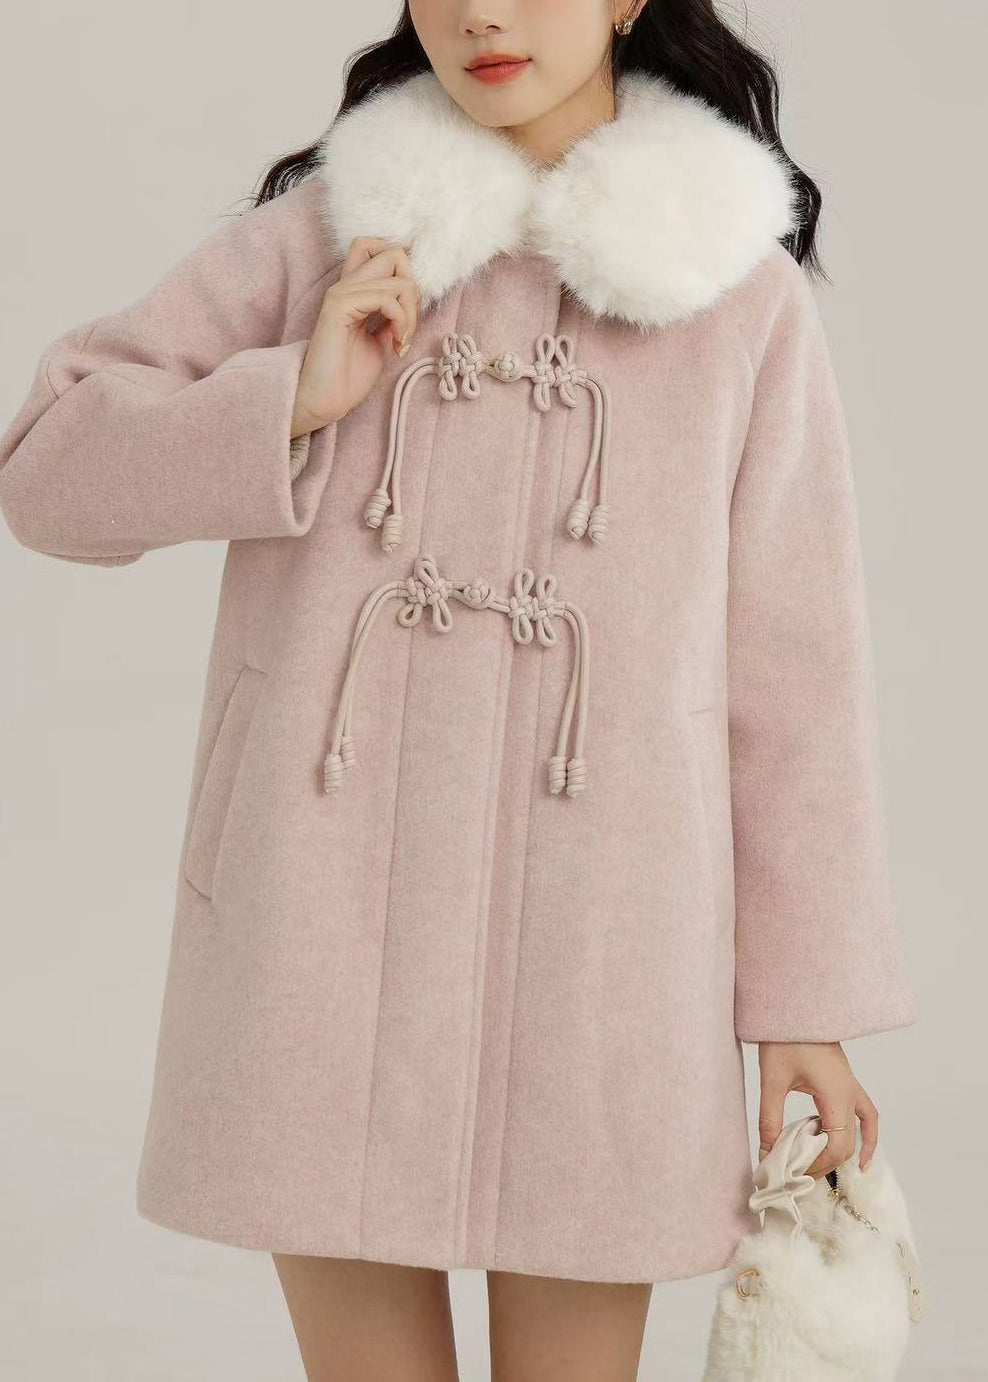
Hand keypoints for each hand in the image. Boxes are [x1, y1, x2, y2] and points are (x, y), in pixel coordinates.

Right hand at [290, 236, 420, 436]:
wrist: (326, 401)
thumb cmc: (349, 377)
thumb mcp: (380, 341)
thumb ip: (392, 317)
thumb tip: (413, 302)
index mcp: (354, 291)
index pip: (378, 247)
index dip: (404, 270)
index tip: (408, 308)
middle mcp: (346, 285)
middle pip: (394, 252)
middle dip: (414, 288)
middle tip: (408, 324)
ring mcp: (341, 293)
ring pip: (398, 278)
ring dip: (411, 313)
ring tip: (401, 341)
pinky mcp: (339, 306)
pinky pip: (386, 298)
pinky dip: (401, 321)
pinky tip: (395, 345)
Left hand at [756, 1041, 878, 1176]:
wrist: (796, 1007)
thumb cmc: (784, 1038)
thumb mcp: (772, 1081)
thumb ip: (770, 1119)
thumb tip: (766, 1153)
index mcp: (836, 1095)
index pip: (836, 1145)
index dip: (816, 1165)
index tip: (792, 1171)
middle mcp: (850, 1093)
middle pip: (847, 1142)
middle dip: (825, 1162)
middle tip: (798, 1173)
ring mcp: (851, 1086)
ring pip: (860, 1130)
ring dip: (844, 1151)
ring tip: (824, 1169)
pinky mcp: (846, 1081)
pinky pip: (866, 1114)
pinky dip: (867, 1135)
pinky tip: (860, 1152)